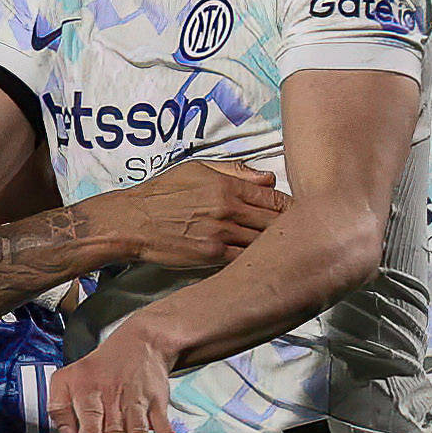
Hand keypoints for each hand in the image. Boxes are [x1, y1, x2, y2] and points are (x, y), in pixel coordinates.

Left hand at [47, 324, 185, 432]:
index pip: (91, 413)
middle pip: (114, 431)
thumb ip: (58, 406)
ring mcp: (137, 404)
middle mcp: (114, 399)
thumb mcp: (67, 376)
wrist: (140, 343)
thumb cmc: (100, 366)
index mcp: (90, 392)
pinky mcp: (157, 406)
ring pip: (138, 432)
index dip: (93, 431)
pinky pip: (165, 430)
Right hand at [79, 159, 289, 274]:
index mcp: (227, 185)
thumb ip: (236, 172)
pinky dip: (257, 261)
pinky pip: (246, 259)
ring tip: (286, 251)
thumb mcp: (197, 169)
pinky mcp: (212, 256)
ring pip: (264, 242)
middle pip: (276, 221)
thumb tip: (268, 178)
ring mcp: (221, 234)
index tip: (296, 214)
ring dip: (276, 247)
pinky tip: (263, 263)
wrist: (132, 222)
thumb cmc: (162, 194)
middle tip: (299, 235)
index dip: (290, 207)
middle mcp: (228, 209)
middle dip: (290, 228)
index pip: (275, 196)